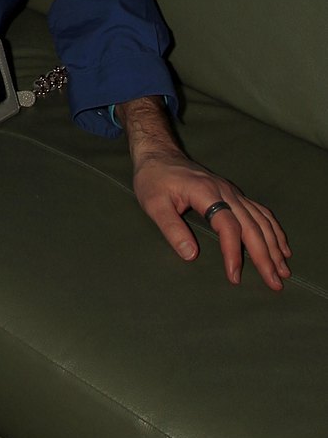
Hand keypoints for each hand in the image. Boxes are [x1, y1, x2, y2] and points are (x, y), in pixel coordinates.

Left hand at [132, 149, 290, 289]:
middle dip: (265, 256)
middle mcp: (225, 191)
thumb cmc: (153, 180)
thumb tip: (191, 255)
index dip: (233, 252)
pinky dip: (273, 229)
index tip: (234, 276)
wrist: (159, 154)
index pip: (228, 226)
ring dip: (274, 245)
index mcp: (205, 193)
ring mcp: (231, 192)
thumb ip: (171, 228)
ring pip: (261, 219)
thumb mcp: (153, 203)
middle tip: (274, 282)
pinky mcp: (233, 194)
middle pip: (252, 225)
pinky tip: (280, 246)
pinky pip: (260, 211)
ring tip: (283, 269)